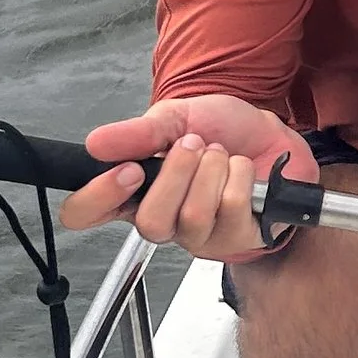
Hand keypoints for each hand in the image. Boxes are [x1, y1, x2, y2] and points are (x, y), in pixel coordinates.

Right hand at [60, 94, 313, 261]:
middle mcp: (162, 220)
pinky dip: (240, 176)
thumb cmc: (222, 131)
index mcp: (134, 191)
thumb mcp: (176, 117)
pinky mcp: (236, 240)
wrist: (271, 134)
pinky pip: (230, 210)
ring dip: (212, 170)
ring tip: (220, 155)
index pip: (85, 213)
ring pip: (193, 216)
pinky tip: (242, 171)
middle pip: (148, 222)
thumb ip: (137, 132)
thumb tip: (96, 143)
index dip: (99, 197)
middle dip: (177, 174)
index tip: (130, 169)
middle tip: (192, 145)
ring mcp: (199, 235)